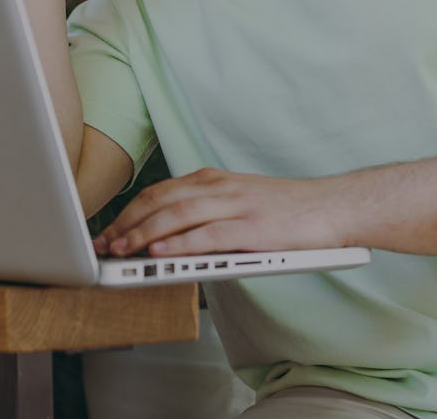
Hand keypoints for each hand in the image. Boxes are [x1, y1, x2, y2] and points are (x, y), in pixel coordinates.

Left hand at [93, 168, 343, 257]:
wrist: (331, 206)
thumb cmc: (285, 210)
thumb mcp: (237, 201)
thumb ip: (205, 212)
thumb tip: (166, 240)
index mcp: (212, 179)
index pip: (159, 192)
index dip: (129, 212)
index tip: (109, 230)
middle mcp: (218, 187)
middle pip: (160, 201)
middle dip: (127, 224)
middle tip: (105, 246)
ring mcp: (234, 205)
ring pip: (177, 216)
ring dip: (143, 235)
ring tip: (121, 252)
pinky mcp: (251, 228)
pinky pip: (206, 236)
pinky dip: (179, 245)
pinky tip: (160, 256)